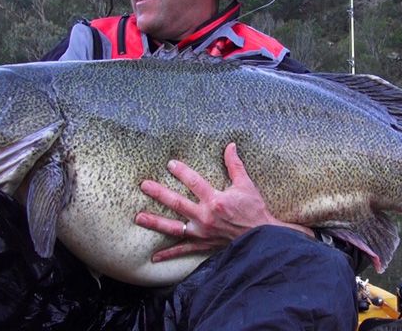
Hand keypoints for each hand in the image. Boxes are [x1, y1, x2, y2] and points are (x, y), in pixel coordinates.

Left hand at [135, 142, 313, 261]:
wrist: (263, 237)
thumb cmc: (255, 210)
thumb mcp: (246, 185)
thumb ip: (235, 165)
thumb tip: (230, 145)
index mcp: (216, 200)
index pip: (194, 182)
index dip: (181, 172)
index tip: (170, 164)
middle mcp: (205, 217)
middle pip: (177, 203)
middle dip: (159, 193)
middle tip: (144, 185)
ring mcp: (202, 233)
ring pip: (174, 227)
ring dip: (155, 222)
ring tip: (139, 217)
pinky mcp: (203, 245)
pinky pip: (183, 250)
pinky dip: (168, 254)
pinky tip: (153, 257)